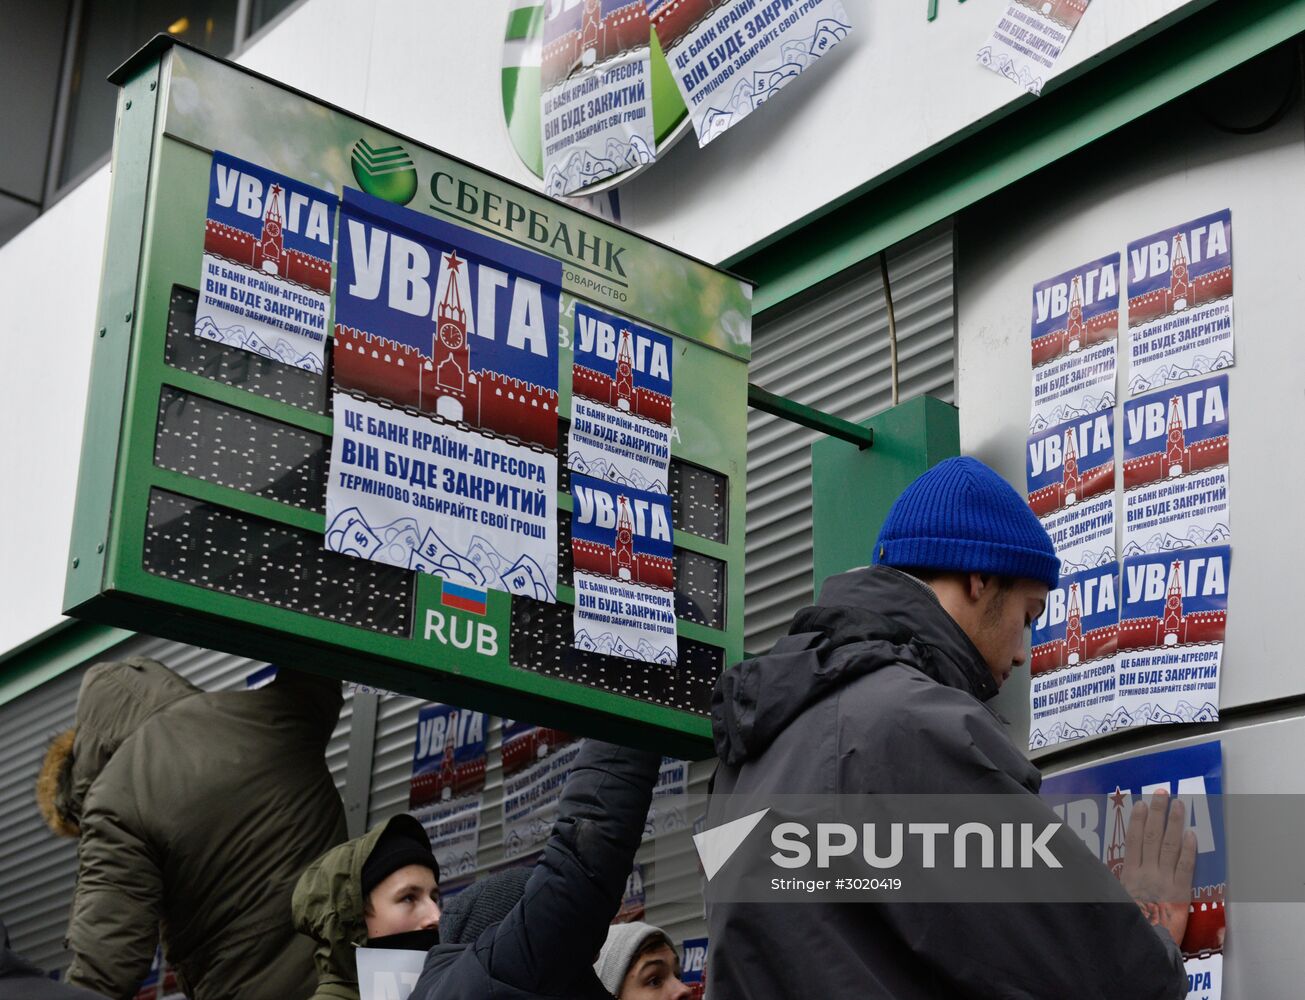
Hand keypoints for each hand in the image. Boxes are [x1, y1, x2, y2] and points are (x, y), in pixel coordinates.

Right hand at [1119, 788, 1196, 947]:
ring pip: (1170, 846)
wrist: (1143, 944)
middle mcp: (1147, 872)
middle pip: (1153, 836)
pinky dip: (1188, 850)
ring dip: (1174, 823)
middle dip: (1158, 812)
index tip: (1141, 803)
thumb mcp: (1112, 898)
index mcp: (1129, 873)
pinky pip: (1186, 867)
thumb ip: (1112, 880)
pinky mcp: (1181, 893)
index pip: (1134, 839)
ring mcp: (1164, 880)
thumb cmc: (1127, 923)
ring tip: (1179, 805)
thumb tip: (1095, 865)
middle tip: (1162, 793)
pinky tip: (1191, 834)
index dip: (1139, 820)